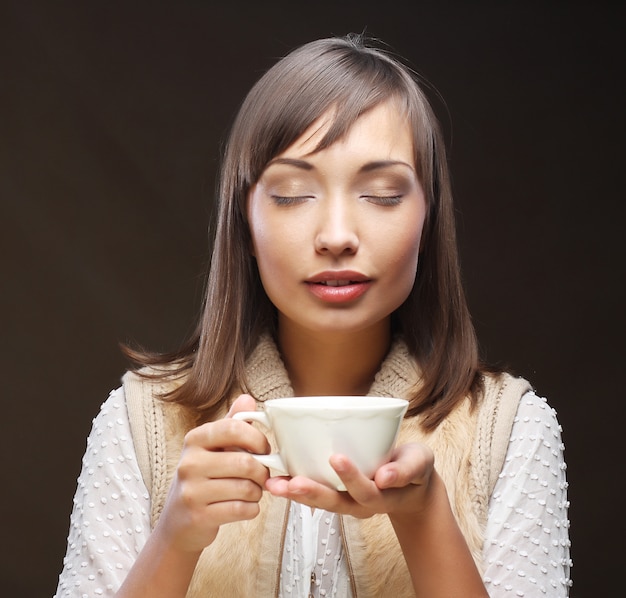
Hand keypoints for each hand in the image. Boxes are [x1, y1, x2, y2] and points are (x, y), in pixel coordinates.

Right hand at [153, 394, 270, 553]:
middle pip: (245, 462)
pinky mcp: (199, 516)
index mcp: (195, 440)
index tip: (264, 449)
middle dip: (263, 471)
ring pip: (246, 488)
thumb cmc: (202, 478)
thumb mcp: (213, 447)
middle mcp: (189, 463)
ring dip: (257, 492)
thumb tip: (247, 399)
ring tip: (252, 491)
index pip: (233, 428)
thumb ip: (232, 423)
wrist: (179, 522)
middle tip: (262, 475)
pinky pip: (241, 509)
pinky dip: (251, 509)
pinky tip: (246, 506)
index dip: (257, 439)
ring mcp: (192, 491)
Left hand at [264, 442, 435, 521]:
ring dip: (297, 494)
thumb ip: (406, 469)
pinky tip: (278, 481)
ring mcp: (347, 501)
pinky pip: (315, 495)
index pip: (365, 491)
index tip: (337, 458)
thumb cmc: (413, 468)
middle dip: (313, 492)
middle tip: (292, 482)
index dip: (351, 477)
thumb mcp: (419, 463)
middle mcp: (360, 504)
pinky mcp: (337, 493)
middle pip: (335, 502)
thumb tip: (385, 477)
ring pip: (320, 501)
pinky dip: (296, 489)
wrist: (412, 484)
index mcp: (382, 496)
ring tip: (275, 485)